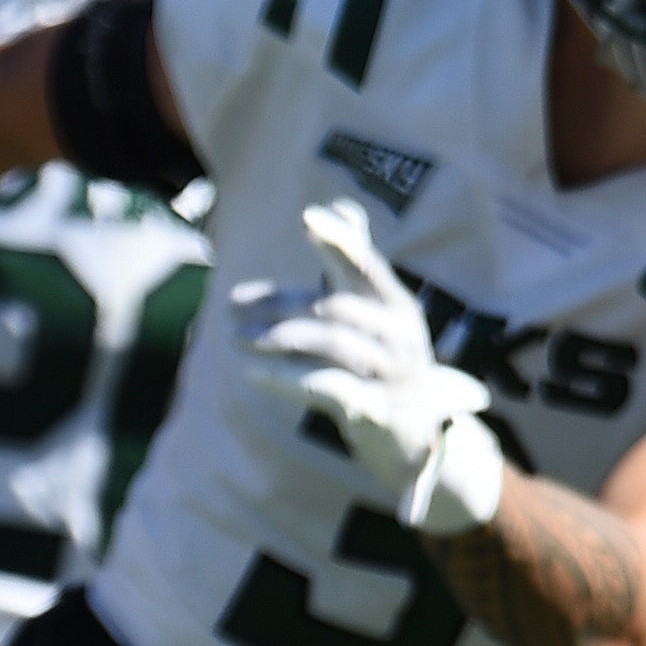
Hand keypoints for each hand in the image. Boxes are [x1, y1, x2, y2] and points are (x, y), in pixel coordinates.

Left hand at [237, 200, 504, 535]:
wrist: (413, 439)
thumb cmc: (384, 364)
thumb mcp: (373, 313)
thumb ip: (350, 265)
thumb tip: (334, 206)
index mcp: (397, 305)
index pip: (368, 264)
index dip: (341, 239)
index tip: (307, 216)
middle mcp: (400, 334)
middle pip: (333, 305)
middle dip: (278, 305)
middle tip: (231, 307)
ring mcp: (391, 372)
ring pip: (329, 341)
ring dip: (274, 337)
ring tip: (234, 336)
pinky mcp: (373, 408)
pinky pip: (322, 384)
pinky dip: (282, 376)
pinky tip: (249, 371)